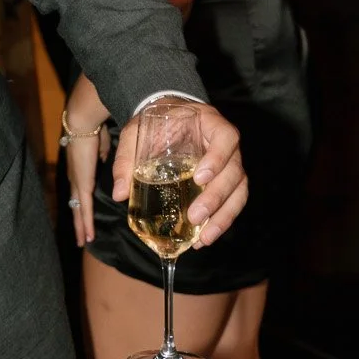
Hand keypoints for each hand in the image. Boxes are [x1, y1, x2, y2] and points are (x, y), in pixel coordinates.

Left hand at [64, 126, 109, 247]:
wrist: (83, 122)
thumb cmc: (93, 129)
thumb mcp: (101, 145)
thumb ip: (102, 155)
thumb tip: (107, 159)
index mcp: (80, 170)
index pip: (80, 192)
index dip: (82, 205)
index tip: (84, 215)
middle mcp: (75, 178)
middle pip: (76, 205)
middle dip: (79, 222)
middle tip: (81, 238)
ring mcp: (77, 182)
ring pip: (78, 210)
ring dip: (81, 227)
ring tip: (84, 242)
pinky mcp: (82, 184)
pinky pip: (84, 208)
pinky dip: (86, 223)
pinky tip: (89, 236)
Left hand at [110, 102, 247, 244]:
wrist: (167, 119)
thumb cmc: (155, 123)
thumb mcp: (136, 133)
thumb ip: (126, 159)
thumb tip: (120, 194)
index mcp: (210, 123)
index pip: (226, 137)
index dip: (218, 157)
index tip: (199, 176)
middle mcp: (227, 144)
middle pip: (234, 171)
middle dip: (216, 197)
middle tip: (194, 217)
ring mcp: (230, 163)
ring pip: (238, 190)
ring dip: (223, 216)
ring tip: (204, 239)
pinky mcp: (227, 181)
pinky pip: (233, 202)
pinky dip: (221, 221)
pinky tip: (204, 238)